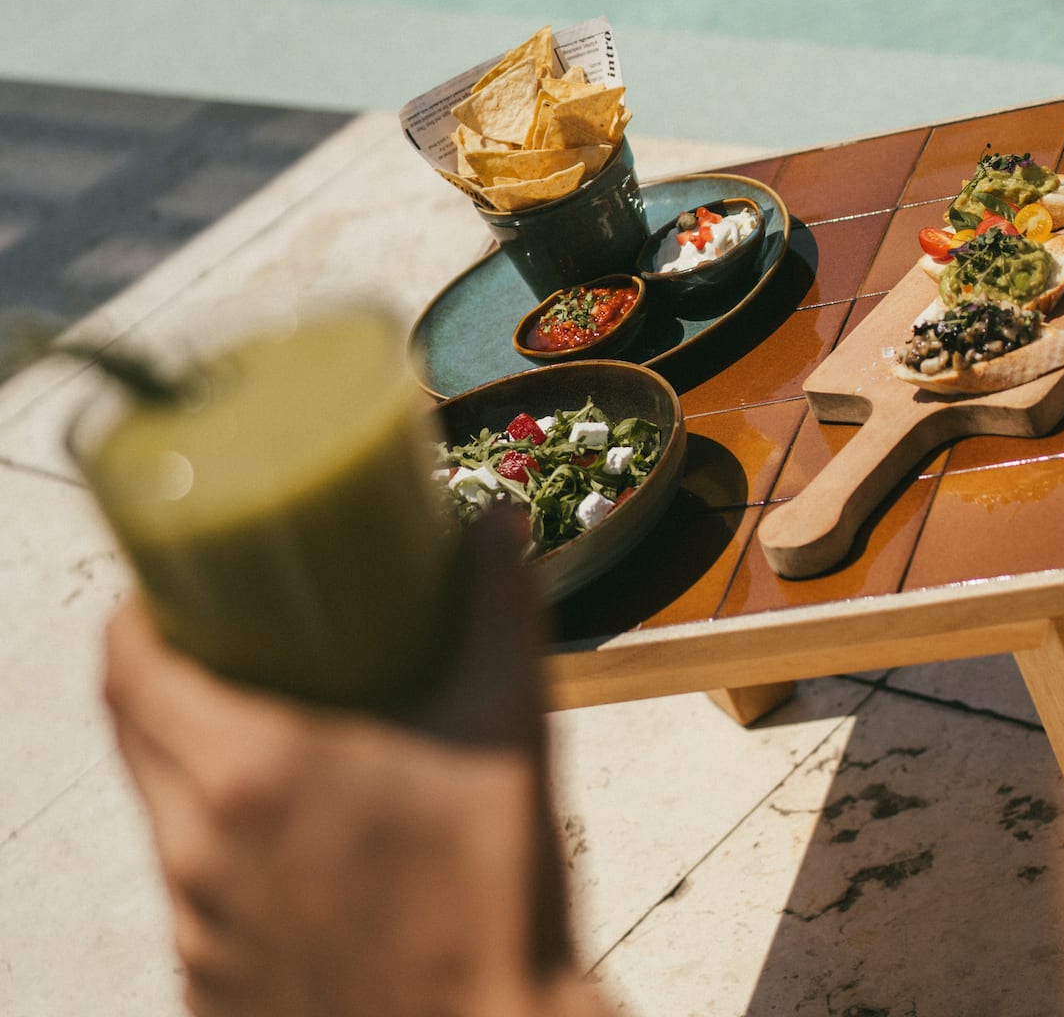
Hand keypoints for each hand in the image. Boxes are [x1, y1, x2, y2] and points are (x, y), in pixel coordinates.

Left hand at [104, 514, 605, 1016]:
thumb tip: (493, 523)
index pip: (125, 669)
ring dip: (195, 758)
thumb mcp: (507, 722)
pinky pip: (192, 888)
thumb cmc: (493, 898)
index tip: (168, 585)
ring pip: (162, 811)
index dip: (134, 615)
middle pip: (131, 730)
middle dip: (166, 672)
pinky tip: (294, 834)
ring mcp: (198, 928)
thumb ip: (499, 603)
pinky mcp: (211, 986)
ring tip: (273, 726)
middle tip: (228, 633)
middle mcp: (199, 851)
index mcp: (248, 775)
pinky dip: (221, 841)